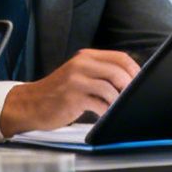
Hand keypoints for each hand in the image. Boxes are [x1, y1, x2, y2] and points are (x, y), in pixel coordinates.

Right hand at [0, 49, 138, 135]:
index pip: (120, 57)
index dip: (134, 70)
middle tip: (132, 98)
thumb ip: (100, 73)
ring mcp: (76, 80)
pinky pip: (99, 103)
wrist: (30, 104)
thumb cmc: (58, 92)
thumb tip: (129, 82)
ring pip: (110, 87)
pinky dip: (107, 111)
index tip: (140, 83)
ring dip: (118, 101)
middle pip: (118, 71)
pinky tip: (105, 115)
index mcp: (86, 56)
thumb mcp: (78, 75)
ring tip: (118, 108)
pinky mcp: (73, 97)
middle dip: (129, 86)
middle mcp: (81, 64)